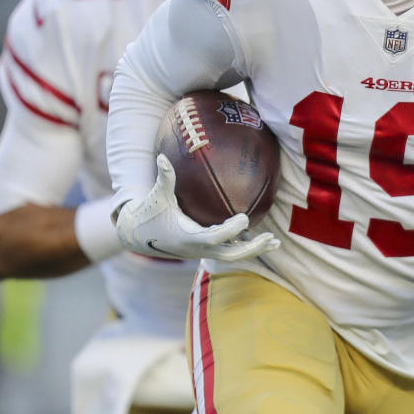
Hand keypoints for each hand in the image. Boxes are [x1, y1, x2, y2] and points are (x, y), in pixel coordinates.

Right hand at [115, 154, 279, 261]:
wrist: (138, 235)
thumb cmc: (150, 213)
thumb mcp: (157, 196)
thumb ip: (163, 178)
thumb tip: (162, 156)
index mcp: (188, 237)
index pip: (214, 238)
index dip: (230, 230)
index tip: (244, 218)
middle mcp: (198, 249)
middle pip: (230, 255)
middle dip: (252, 249)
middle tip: (272, 238)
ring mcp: (202, 252)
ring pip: (233, 257)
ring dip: (254, 250)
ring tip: (275, 242)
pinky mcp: (205, 250)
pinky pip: (229, 251)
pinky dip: (245, 247)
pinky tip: (263, 239)